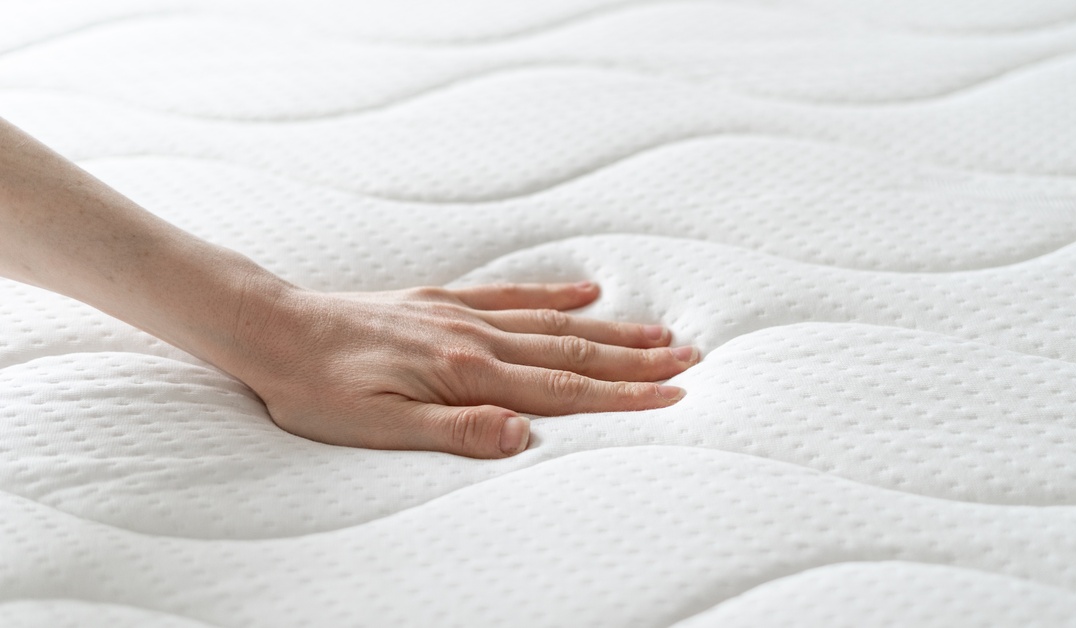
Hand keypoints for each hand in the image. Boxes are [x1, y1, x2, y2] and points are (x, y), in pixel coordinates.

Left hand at [229, 280, 699, 457]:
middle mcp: (474, 337)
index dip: (623, 394)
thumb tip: (523, 435)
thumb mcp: (375, 427)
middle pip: (574, 351)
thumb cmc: (319, 390)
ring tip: (661, 333)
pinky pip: (512, 296)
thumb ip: (453, 431)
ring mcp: (462, 315)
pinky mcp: (444, 302)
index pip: (563, 388)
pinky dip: (554, 296)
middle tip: (693, 359)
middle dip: (637, 359)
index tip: (676, 394)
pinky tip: (587, 294)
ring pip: (554, 324)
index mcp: (465, 373)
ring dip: (612, 330)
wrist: (274, 329)